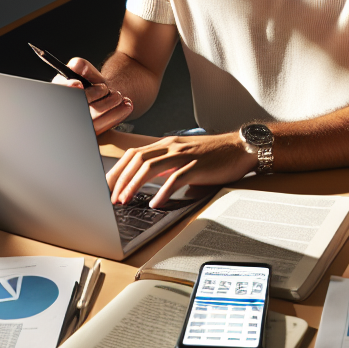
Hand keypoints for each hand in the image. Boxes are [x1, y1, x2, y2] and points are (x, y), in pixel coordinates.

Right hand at [51, 56, 132, 133]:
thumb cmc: (93, 84)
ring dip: (108, 105)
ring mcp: (79, 124)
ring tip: (118, 95)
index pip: (59, 92)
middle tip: (104, 88)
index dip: (67, 90)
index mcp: (59, 94)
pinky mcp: (93, 132)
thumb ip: (83, 68)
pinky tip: (127, 105)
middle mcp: (66, 111)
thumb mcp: (88, 73)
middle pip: (76, 108)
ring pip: (92, 120)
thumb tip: (76, 64)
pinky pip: (103, 127)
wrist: (105, 98)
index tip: (78, 85)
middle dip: (91, 96)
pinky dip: (117, 115)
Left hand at [107, 132, 256, 207]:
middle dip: (120, 179)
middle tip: (111, 198)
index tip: (108, 186)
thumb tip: (145, 178)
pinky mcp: (197, 166)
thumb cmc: (213, 154)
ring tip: (125, 200)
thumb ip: (166, 163)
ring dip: (134, 185)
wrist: (240, 147)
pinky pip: (175, 178)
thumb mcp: (184, 156)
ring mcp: (184, 155)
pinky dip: (162, 192)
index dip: (118, 170)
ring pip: (150, 168)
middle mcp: (172, 147)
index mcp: (167, 144)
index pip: (134, 154)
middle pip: (137, 160)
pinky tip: (155, 203)